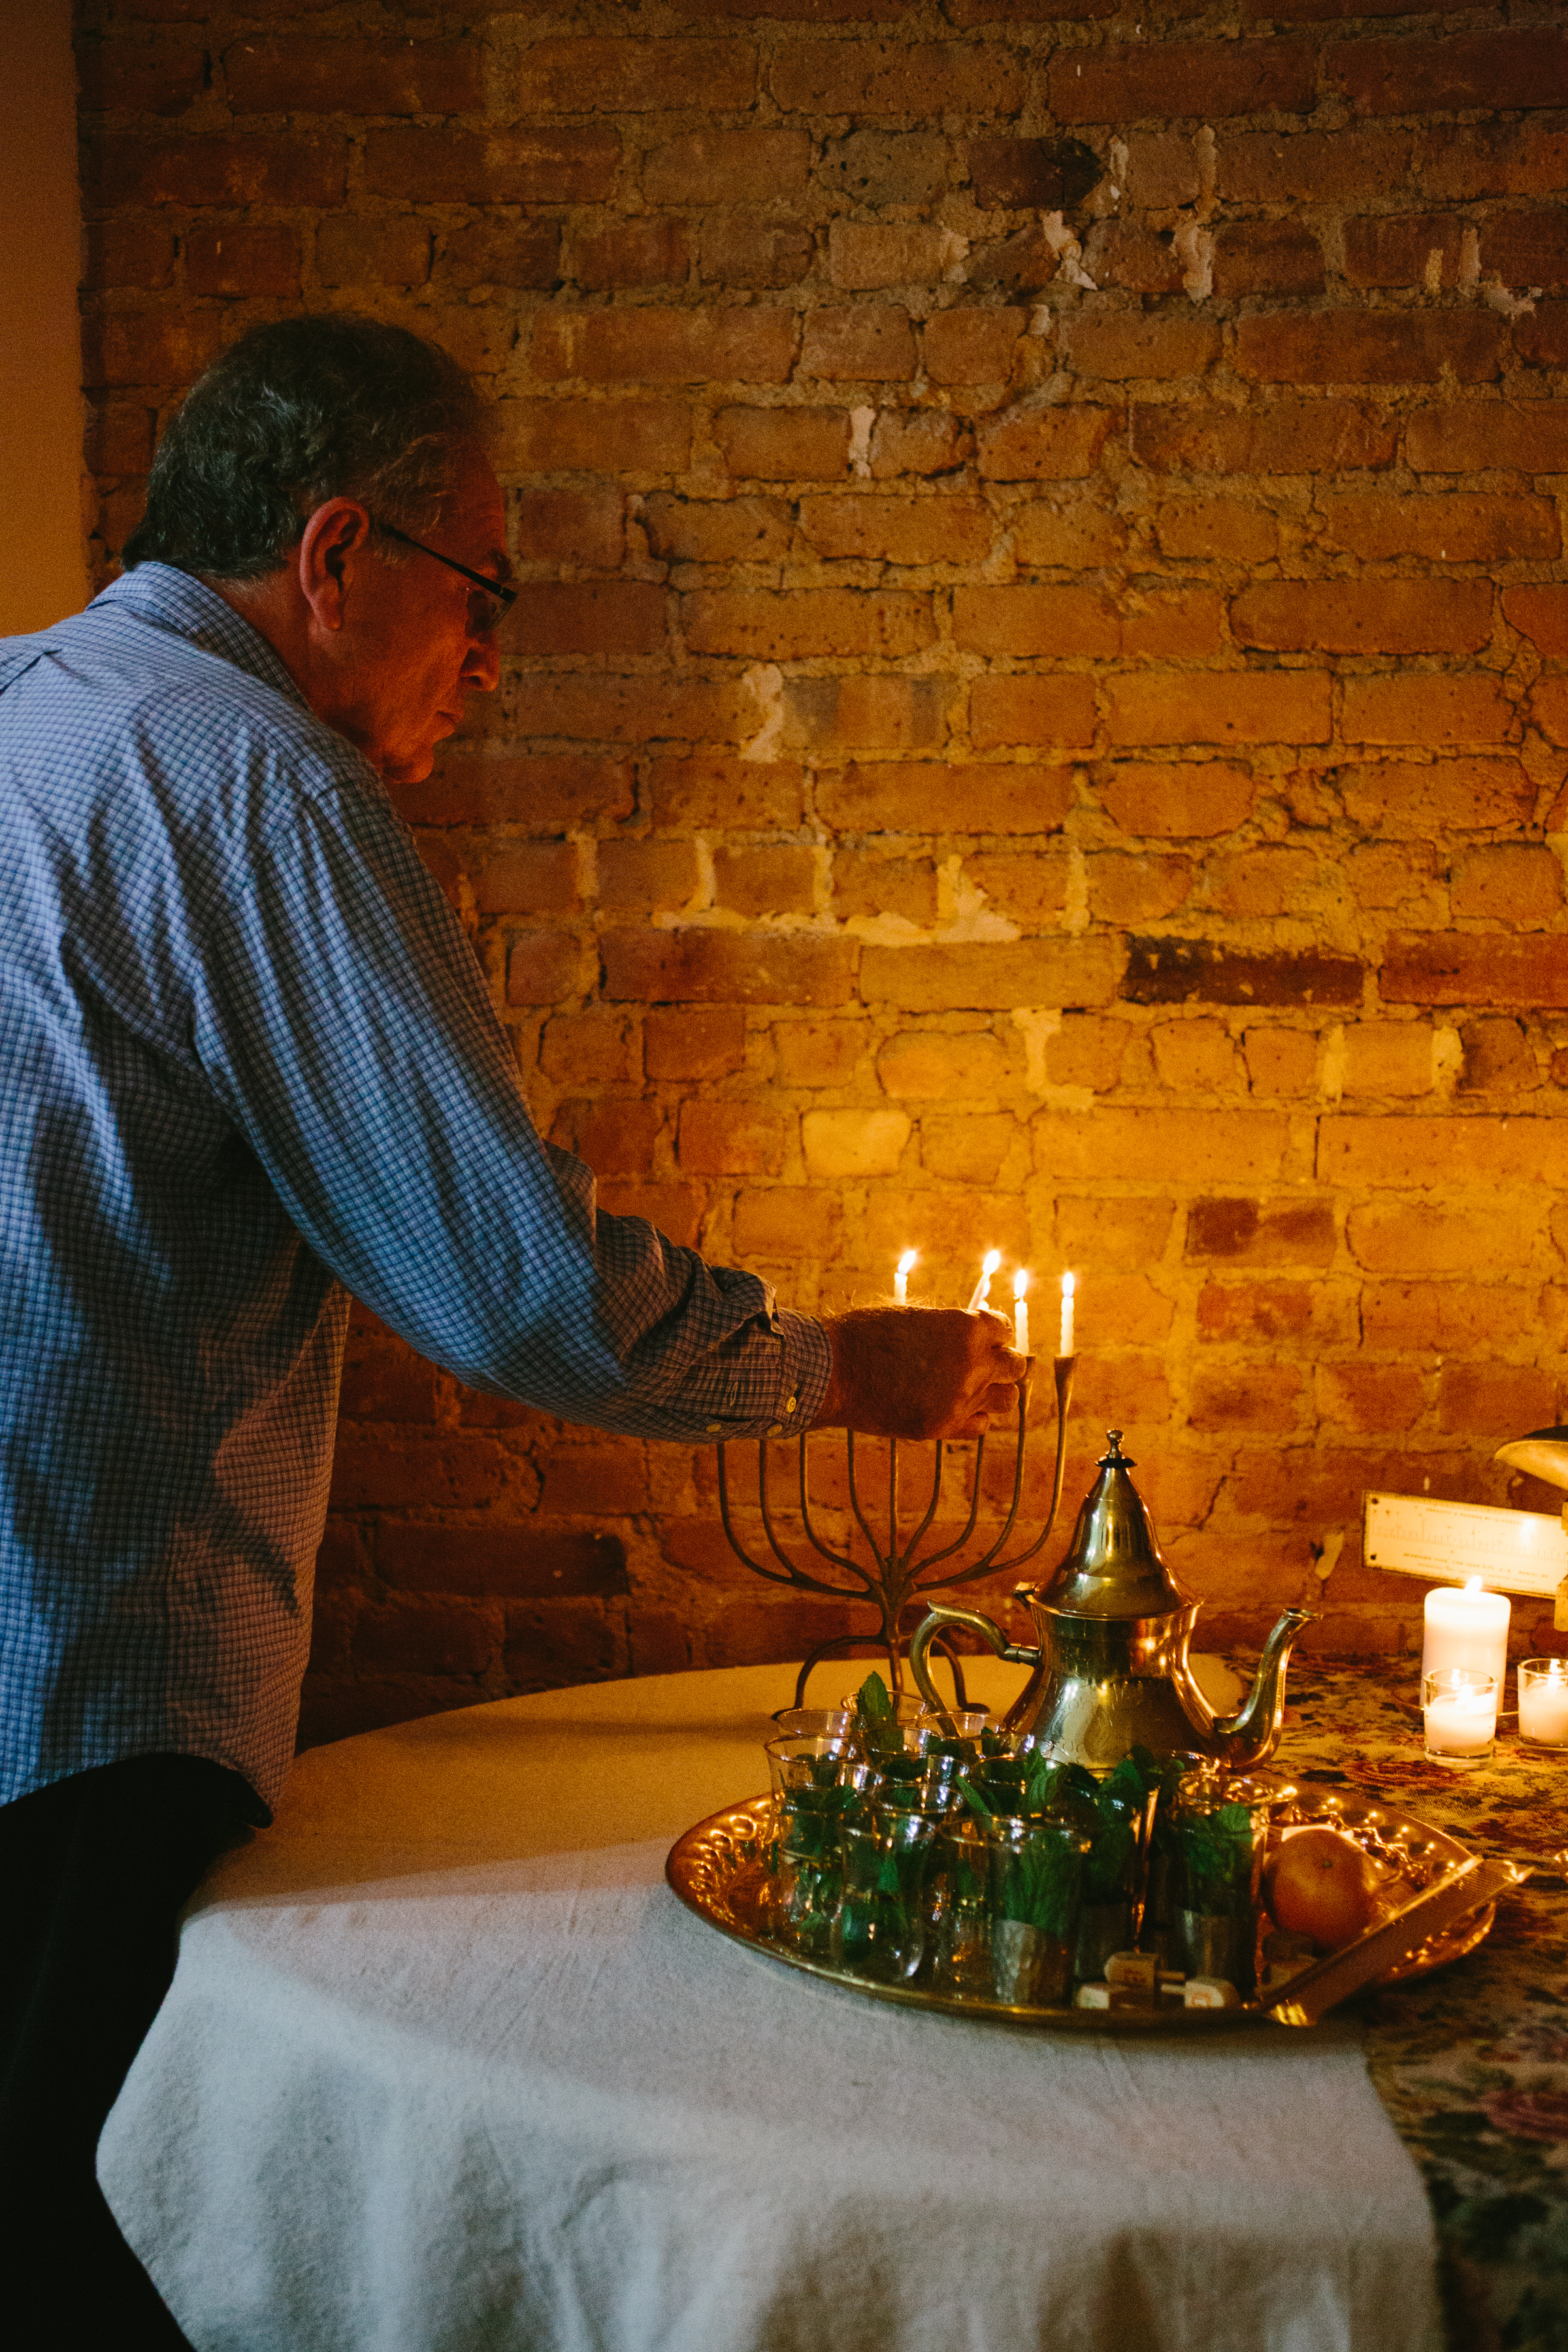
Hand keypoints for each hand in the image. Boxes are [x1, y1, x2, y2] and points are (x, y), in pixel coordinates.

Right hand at [812, 1307, 1027, 1440]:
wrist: (830, 1371)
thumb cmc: (864, 1334)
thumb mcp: (913, 1315)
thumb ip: (949, 1326)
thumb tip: (973, 1333)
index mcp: (966, 1327)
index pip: (1004, 1330)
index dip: (991, 1332)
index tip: (980, 1337)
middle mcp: (972, 1364)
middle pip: (1015, 1366)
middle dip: (1000, 1362)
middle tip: (980, 1362)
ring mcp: (960, 1399)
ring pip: (1007, 1400)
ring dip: (994, 1391)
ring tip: (972, 1387)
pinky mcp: (942, 1427)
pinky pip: (981, 1426)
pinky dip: (975, 1416)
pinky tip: (956, 1407)